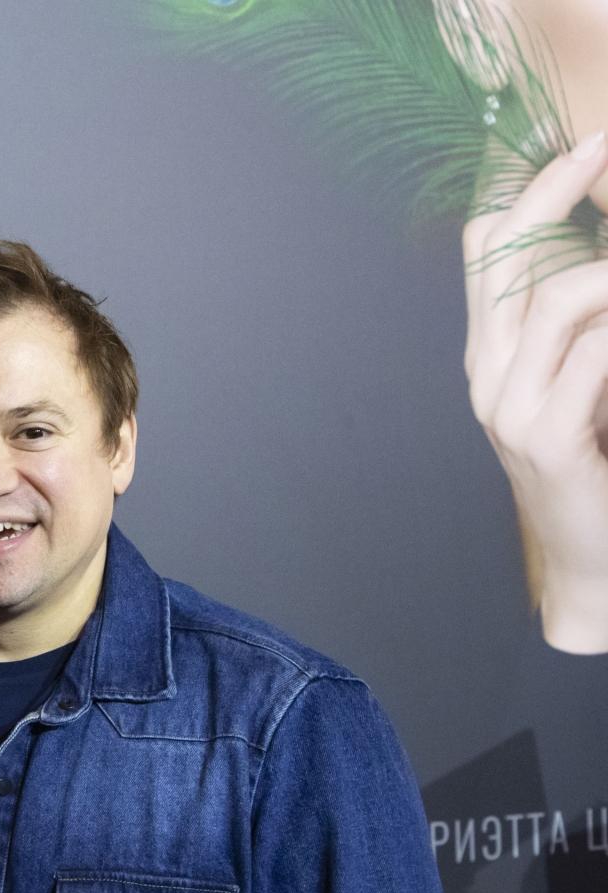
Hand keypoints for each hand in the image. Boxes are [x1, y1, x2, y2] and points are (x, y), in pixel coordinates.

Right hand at [463, 131, 607, 653]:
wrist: (589, 563)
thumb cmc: (596, 466)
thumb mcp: (579, 383)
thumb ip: (577, 329)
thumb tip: (598, 261)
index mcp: (488, 353)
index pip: (481, 251)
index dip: (524, 189)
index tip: (577, 145)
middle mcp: (485, 372)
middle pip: (505, 257)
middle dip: (557, 192)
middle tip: (602, 149)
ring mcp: (507, 405)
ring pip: (554, 297)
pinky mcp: (543, 434)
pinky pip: (592, 354)